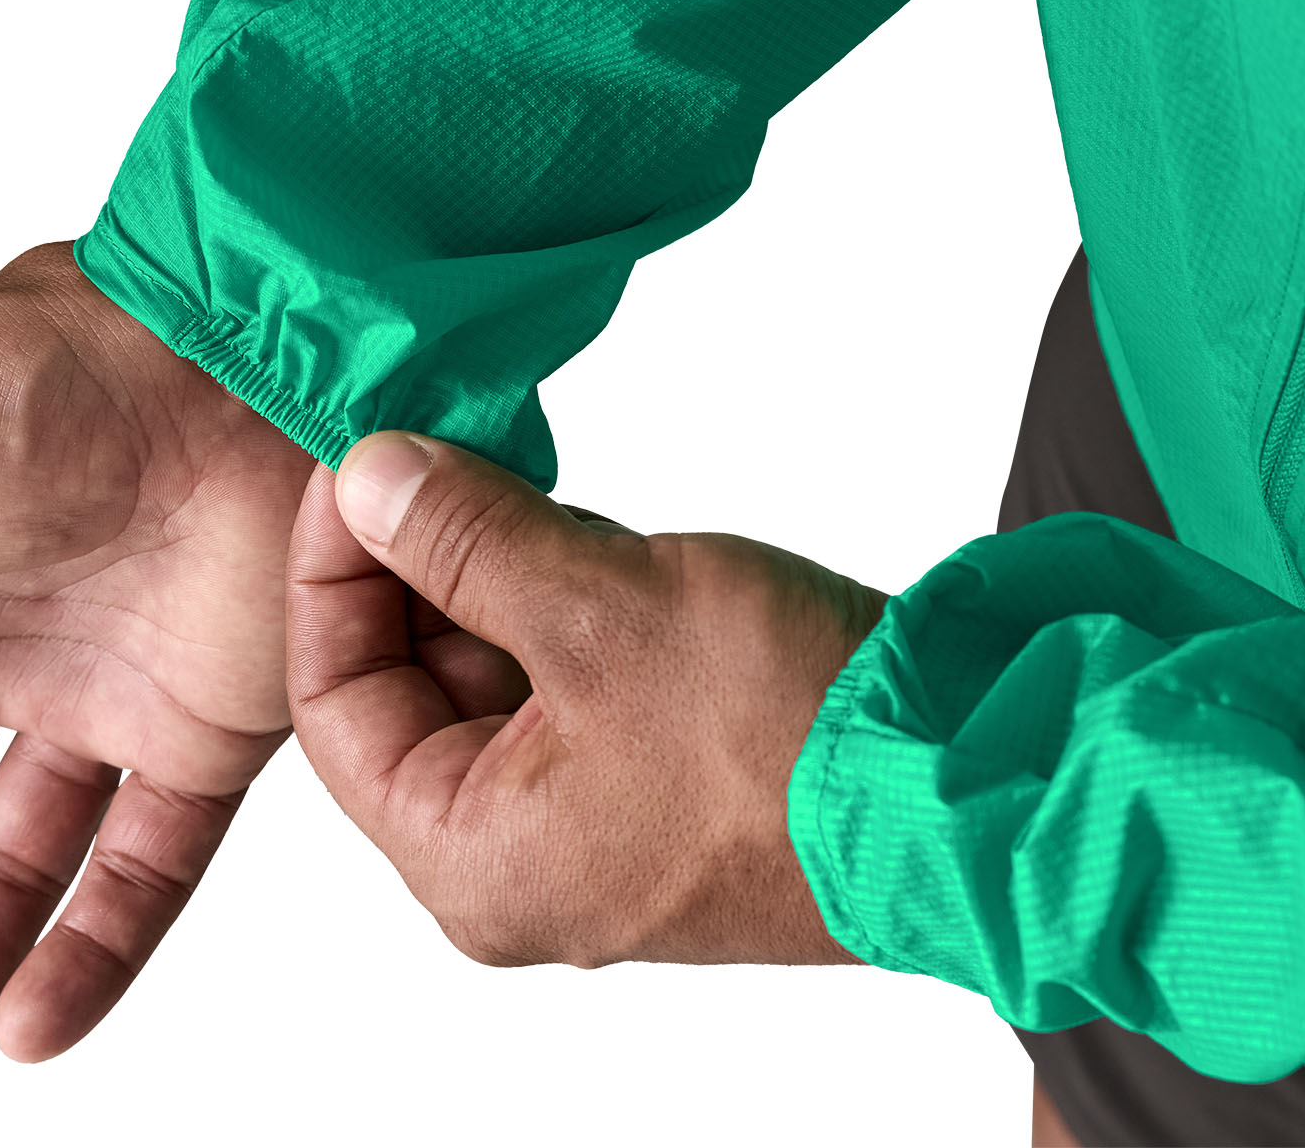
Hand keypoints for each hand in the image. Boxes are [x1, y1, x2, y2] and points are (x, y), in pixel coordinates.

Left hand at [285, 432, 886, 969]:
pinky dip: (564, 595)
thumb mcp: (599, 609)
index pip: (334, 702)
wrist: (974, 774)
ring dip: (496, 566)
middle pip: (410, 683)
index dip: (330, 570)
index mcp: (470, 858)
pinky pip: (568, 674)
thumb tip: (369, 477)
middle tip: (433, 446)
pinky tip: (589, 531)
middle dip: (419, 558)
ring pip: (493, 668)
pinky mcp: (655, 774)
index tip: (353, 464)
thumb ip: (464, 539)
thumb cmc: (790, 729)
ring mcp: (591, 818)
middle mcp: (517, 858)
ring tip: (517, 477)